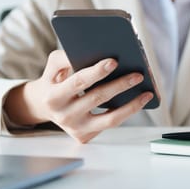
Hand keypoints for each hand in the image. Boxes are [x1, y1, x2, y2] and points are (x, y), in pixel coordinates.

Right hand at [4, 50, 153, 142]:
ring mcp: (75, 129)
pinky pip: (109, 124)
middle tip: (138, 75)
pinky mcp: (85, 136)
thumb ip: (65, 57)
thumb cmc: (53, 80)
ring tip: (147, 93)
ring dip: (132, 106)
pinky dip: (126, 113)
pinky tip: (138, 103)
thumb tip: (93, 52)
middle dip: (120, 85)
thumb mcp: (53, 65)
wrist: (42, 105)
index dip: (97, 72)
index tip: (114, 61)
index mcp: (54, 97)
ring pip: (109, 119)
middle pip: (98, 98)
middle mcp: (64, 116)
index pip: (79, 82)